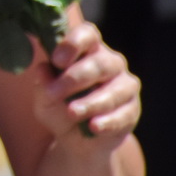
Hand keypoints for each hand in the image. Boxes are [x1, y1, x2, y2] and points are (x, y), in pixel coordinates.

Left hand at [35, 20, 139, 145]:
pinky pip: (123, 114)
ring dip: (91, 102)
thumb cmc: (59, 108)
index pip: (87, 34)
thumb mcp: (45, 97)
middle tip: (54, 93)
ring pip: (114, 89)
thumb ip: (43, 83)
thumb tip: (43, 69)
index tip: (56, 60)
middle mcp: (110, 63)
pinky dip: (107, 121)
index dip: (74, 43)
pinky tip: (94, 126)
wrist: (76, 141)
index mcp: (87, 51)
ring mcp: (125, 86)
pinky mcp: (132, 110)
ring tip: (72, 112)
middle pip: (100, 62)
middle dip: (75, 78)